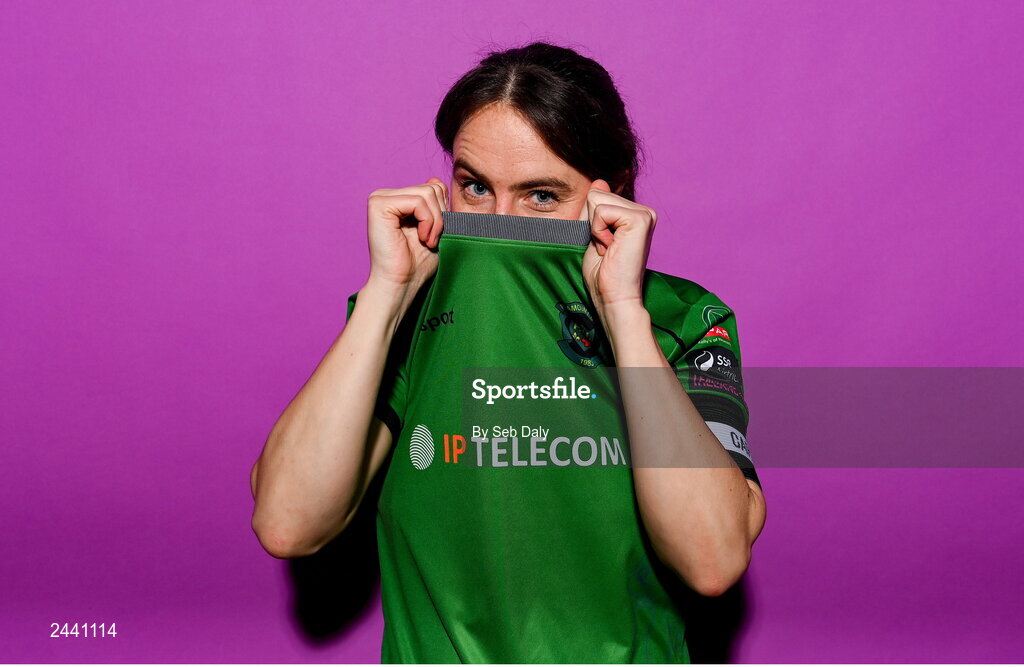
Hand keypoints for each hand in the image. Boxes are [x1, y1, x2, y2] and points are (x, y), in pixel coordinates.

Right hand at [365, 178, 447, 292]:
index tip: (434, 235)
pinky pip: (418, 201)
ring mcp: (380, 198)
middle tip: (431, 240)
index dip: (442, 212)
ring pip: (427, 193)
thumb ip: (436, 205)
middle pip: (432, 188)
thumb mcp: (435, 229)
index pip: (434, 188)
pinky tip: (421, 238)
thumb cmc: (417, 264)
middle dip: (440, 217)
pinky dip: (428, 221)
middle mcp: (386, 195)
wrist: (402, 284)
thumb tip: (435, 180)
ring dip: (435, 221)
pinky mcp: (378, 204)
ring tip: (427, 240)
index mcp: (398, 200)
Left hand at [580, 180, 657, 322]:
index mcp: (634, 214)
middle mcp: (644, 211)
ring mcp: (644, 213)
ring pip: (596, 199)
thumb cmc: (603, 274)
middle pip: (596, 194)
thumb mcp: (593, 234)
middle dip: (592, 224)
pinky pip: (600, 211)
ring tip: (609, 249)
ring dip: (595, 228)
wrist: (613, 297)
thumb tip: (599, 181)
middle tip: (607, 248)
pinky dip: (598, 231)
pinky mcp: (640, 218)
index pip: (597, 195)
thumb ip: (594, 210)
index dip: (591, 223)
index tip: (605, 245)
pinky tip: (612, 248)